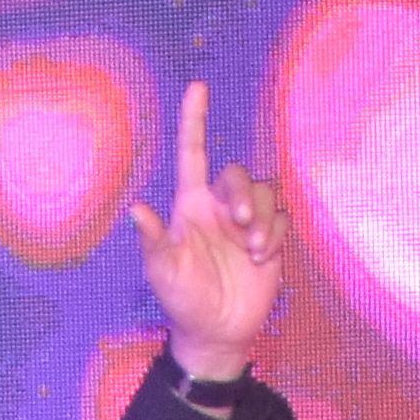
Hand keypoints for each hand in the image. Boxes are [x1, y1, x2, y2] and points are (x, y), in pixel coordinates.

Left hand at [129, 81, 292, 381]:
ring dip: (263, 218)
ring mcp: (246, 223)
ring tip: (254, 252)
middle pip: (239, 174)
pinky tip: (263, 259)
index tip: (198, 87)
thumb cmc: (183, 299)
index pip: (192, 153)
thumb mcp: (163, 272)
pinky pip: (283, 218)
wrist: (217, 332)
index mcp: (191, 204)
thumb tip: (136, 209)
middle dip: (244, 194)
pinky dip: (277, 233)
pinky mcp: (270, 239)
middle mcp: (219, 207)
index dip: (194, 120)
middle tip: (241, 225)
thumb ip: (154, 240)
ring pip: (266, 193)